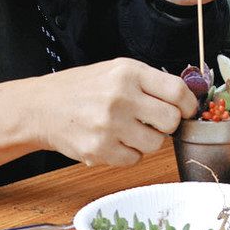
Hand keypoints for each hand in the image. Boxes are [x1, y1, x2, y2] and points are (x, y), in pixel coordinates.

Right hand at [29, 59, 198, 167]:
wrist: (41, 107)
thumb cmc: (83, 88)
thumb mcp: (117, 70)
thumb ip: (150, 82)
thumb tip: (186, 99)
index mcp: (128, 73)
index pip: (177, 91)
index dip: (188, 104)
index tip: (187, 110)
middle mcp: (120, 97)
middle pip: (171, 120)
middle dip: (167, 123)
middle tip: (154, 120)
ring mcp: (109, 125)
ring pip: (156, 144)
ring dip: (148, 140)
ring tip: (130, 130)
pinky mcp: (99, 149)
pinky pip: (134, 159)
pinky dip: (129, 153)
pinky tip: (115, 140)